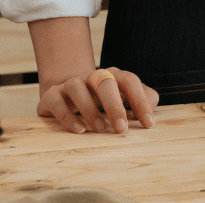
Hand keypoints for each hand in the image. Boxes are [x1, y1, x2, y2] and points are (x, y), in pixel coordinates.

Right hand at [37, 67, 158, 134]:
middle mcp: (93, 76)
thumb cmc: (103, 99)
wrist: (67, 95)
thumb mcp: (124, 98)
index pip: (130, 82)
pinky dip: (68, 116)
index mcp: (114, 75)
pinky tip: (80, 130)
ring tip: (101, 129)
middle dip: (115, 106)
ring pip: (78, 89)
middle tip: (122, 129)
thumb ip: (142, 99)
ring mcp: (71, 83)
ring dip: (90, 110)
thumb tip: (152, 104)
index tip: (148, 124)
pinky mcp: (52, 95)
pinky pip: (57, 102)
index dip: (141, 101)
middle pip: (105, 83)